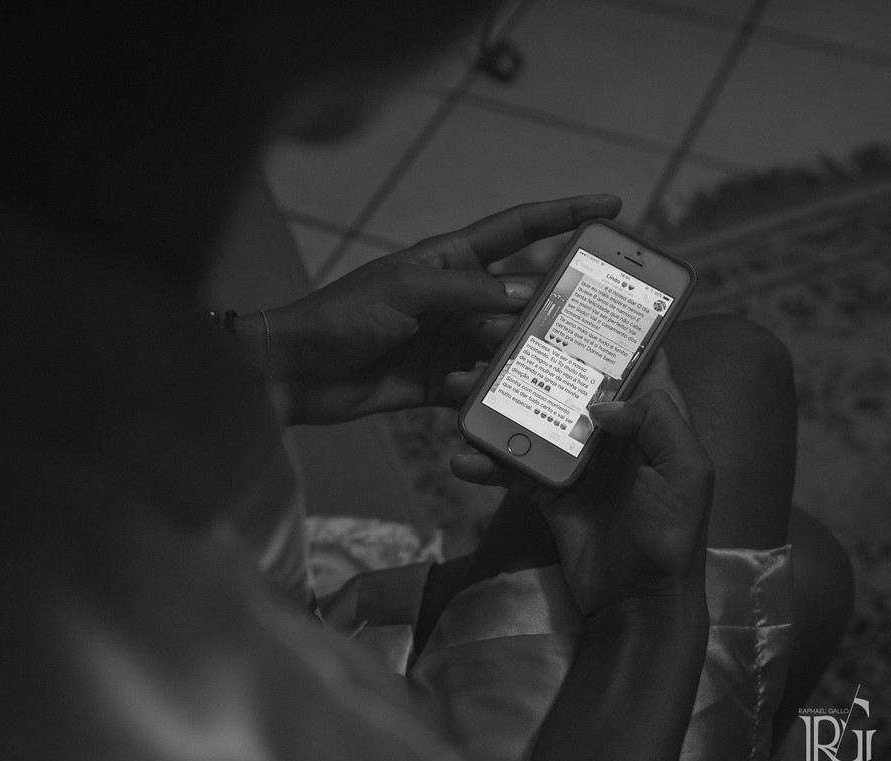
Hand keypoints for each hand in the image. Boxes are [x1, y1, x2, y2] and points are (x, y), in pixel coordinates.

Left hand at [252, 195, 620, 425]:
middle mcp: (456, 297)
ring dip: (529, 358)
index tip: (611, 206)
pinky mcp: (438, 381)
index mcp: (448, 259)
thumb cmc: (342, 316)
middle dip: (559, 306)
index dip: (564, 214)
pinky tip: (524, 406)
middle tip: (602, 320)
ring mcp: (449, 340)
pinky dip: (498, 395)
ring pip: (506, 346)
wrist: (296, 371)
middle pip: (521, 296)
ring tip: (571, 370)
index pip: (518, 229)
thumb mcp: (409, 292)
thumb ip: (470, 292)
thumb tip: (530, 296)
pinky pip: (480, 386)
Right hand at [449, 350, 713, 615]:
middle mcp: (613, 433)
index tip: (574, 297)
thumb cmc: (671, 538)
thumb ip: (658, 423)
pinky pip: (511, 465)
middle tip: (491, 342)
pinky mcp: (547, 490)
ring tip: (459, 393)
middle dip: (530, 359)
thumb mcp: (685, 474)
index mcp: (654, 420)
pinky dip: (486, 461)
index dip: (611, 329)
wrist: (635, 605)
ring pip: (532, 416)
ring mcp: (576, 460)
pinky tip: (464, 458)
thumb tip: (603, 399)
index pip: (636, 361)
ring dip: (495, 404)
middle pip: (569, 380)